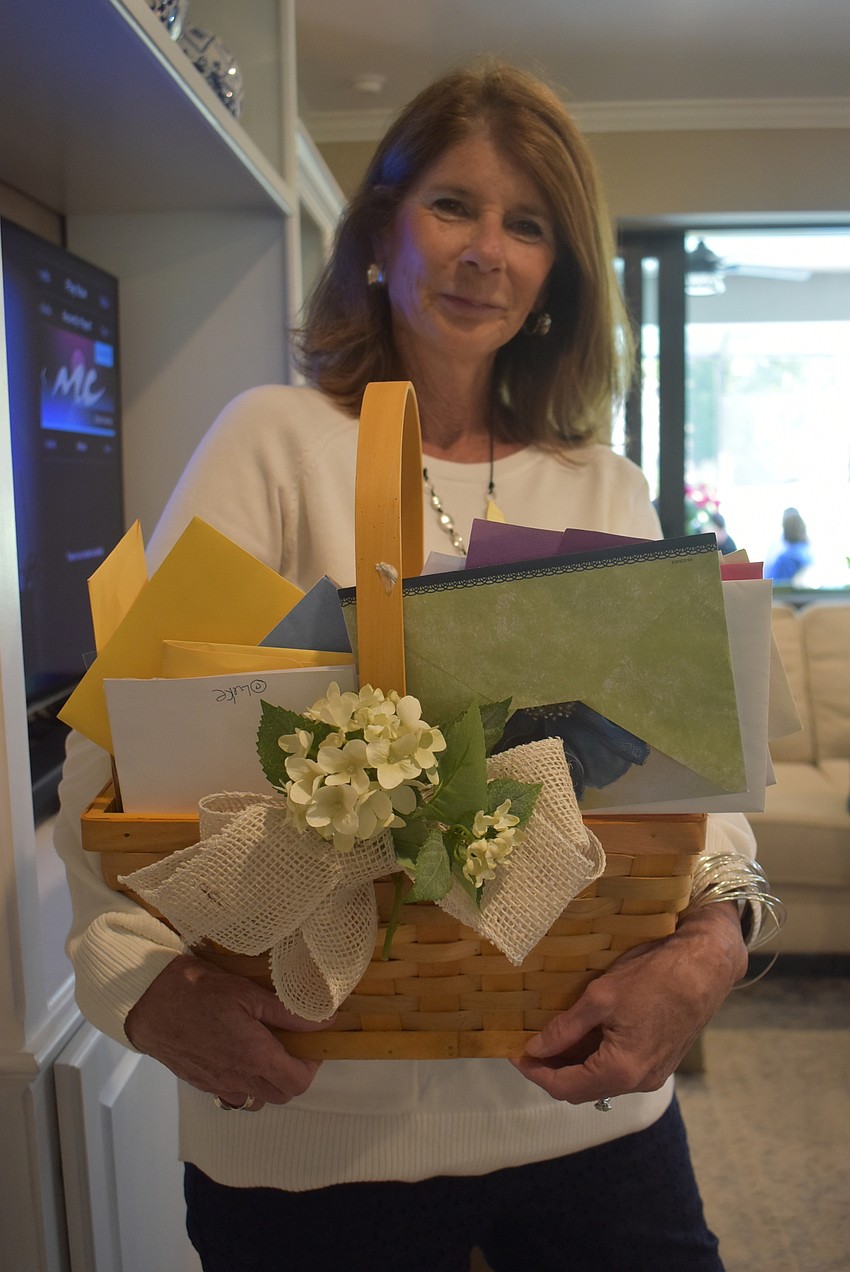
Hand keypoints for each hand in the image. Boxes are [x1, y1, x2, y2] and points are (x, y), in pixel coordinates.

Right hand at [125, 954, 327, 1110]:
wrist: (148, 1002)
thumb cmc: (197, 991)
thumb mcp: (247, 993)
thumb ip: (287, 1012)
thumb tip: (324, 1020)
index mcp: (253, 1056)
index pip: (298, 1082)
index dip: (312, 1064)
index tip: (309, 1041)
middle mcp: (237, 1078)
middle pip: (282, 1095)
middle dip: (293, 1072)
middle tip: (291, 1042)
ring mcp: (218, 1085)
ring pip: (258, 1098)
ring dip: (269, 1080)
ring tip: (266, 1048)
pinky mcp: (202, 1083)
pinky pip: (234, 1094)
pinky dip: (246, 1082)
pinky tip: (239, 1053)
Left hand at [512, 902, 747, 1102]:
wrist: (705, 968)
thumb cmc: (654, 978)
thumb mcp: (600, 998)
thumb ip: (565, 1029)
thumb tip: (535, 1049)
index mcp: (620, 1071)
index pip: (565, 1087)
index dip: (536, 1073)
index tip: (515, 1054)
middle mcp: (638, 1083)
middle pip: (583, 1090)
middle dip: (553, 1071)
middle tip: (530, 1047)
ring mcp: (653, 1075)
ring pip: (601, 1081)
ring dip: (574, 1065)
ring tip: (552, 1039)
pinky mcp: (661, 1063)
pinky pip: (619, 1070)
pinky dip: (596, 1059)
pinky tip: (584, 1037)